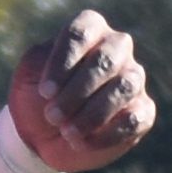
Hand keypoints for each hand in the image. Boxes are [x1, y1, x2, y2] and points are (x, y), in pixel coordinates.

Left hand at [4, 10, 154, 172]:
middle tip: (52, 115)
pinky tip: (82, 142)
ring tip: (66, 132)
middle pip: (106, 59)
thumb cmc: (38, 96)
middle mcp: (117, 48)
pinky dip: (106, 134)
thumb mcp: (28, 73)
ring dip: (92, 113)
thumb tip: (68, 67)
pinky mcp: (143, 111)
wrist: (43, 134)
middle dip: (77, 91)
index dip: (63, 62)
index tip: (44, 92)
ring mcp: (133, 79)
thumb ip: (42, 59)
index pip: (82, 32)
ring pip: (124, 87)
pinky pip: (134, 119)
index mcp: (89, 30)